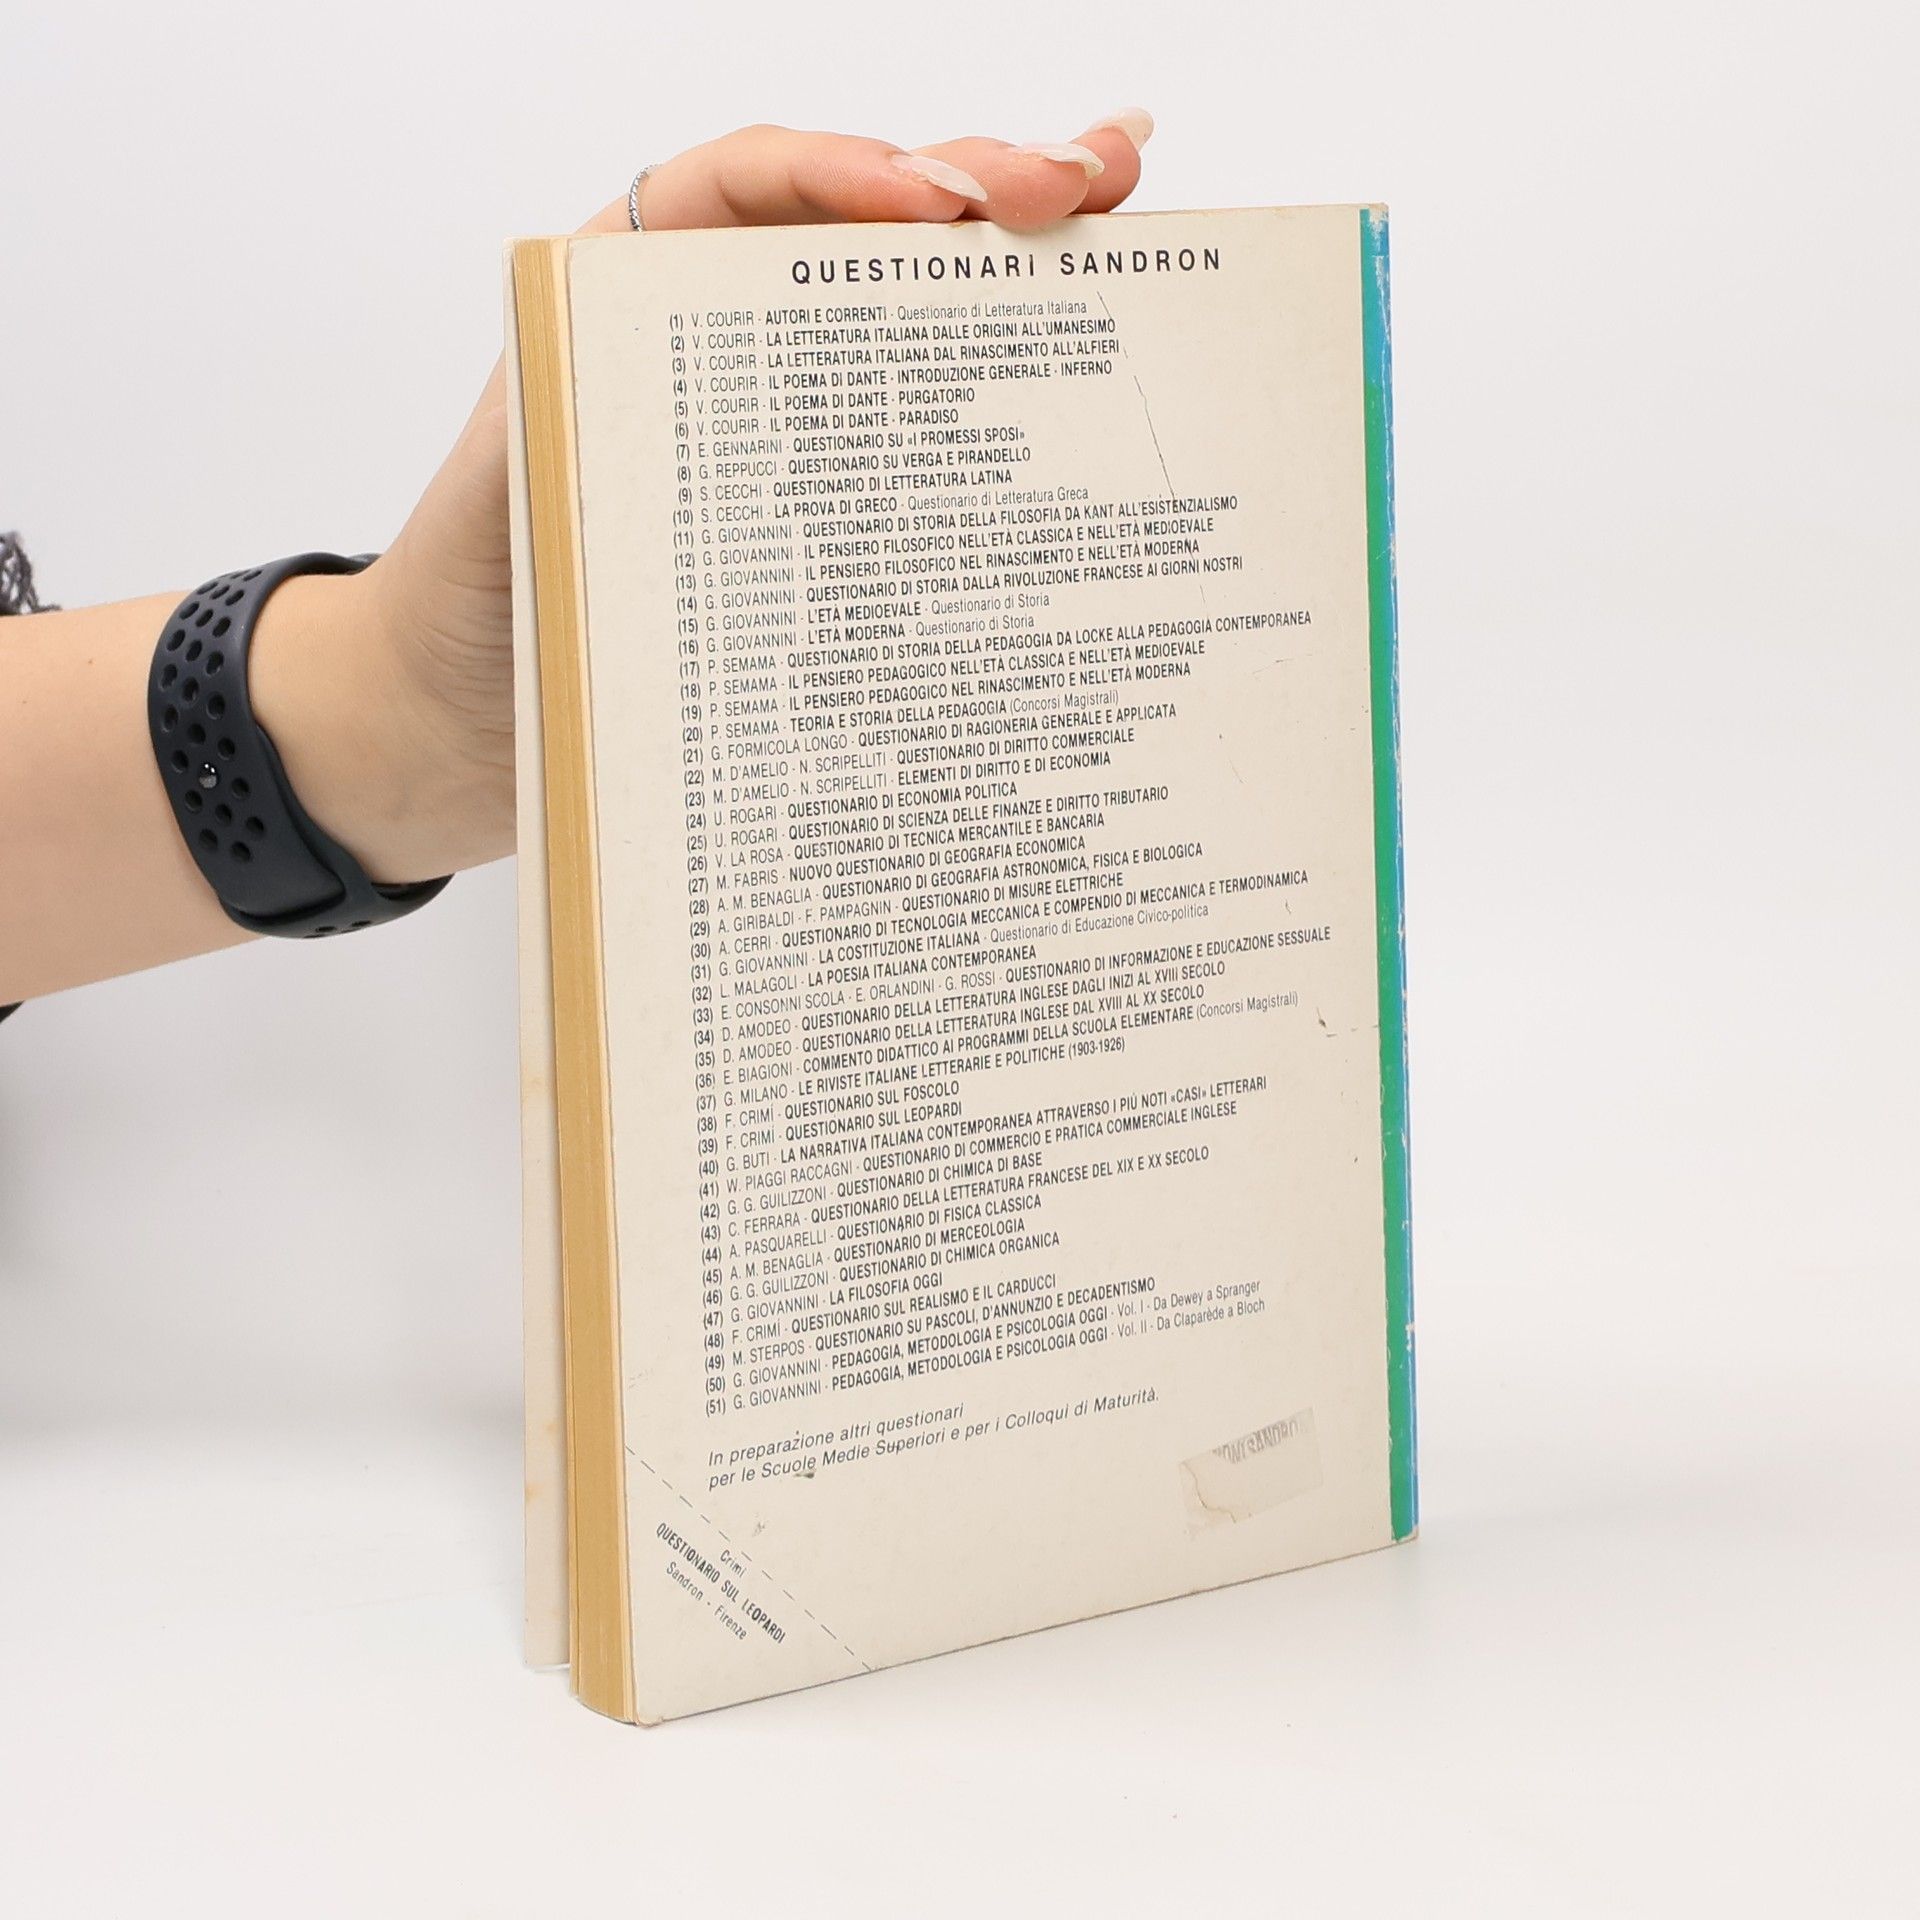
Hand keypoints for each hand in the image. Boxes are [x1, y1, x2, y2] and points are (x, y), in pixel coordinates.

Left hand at [357, 115, 1152, 869]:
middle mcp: (712, 346)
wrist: (452, 729)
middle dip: (982, 189)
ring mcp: (775, 427)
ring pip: (905, 321)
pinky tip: (1075, 375)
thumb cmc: (461, 608)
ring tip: (1115, 227)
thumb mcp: (503, 501)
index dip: (846, 175)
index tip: (940, 204)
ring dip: (1010, 272)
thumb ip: (562, 431)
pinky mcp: (814, 514)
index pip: (745, 192)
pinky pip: (911, 442)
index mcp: (627, 303)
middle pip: (857, 235)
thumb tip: (651, 399)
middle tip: (1097, 180)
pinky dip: (994, 405)